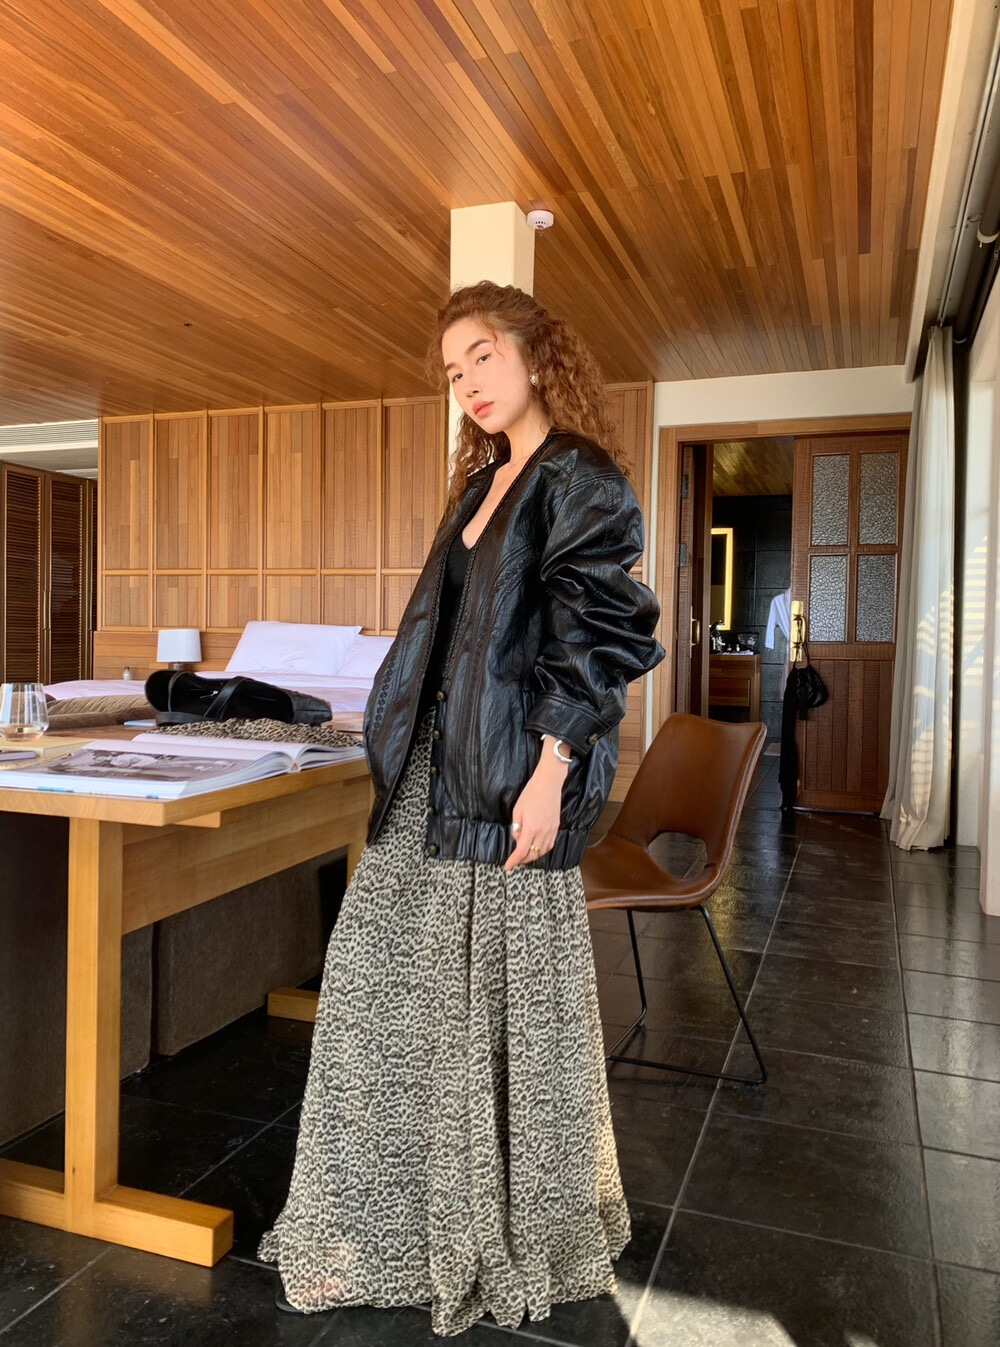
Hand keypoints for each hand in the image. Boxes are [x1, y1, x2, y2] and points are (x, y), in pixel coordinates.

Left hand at [505, 740, 569, 871]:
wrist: (548, 783)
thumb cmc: (531, 793)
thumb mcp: (517, 810)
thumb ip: (517, 827)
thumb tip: (518, 838)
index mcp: (531, 828)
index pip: (521, 851)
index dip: (514, 861)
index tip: (508, 866)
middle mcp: (543, 832)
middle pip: (533, 854)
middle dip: (523, 859)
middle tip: (515, 860)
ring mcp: (551, 830)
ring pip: (543, 851)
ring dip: (534, 855)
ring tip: (526, 854)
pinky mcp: (556, 826)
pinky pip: (550, 844)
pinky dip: (543, 849)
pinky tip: (538, 847)